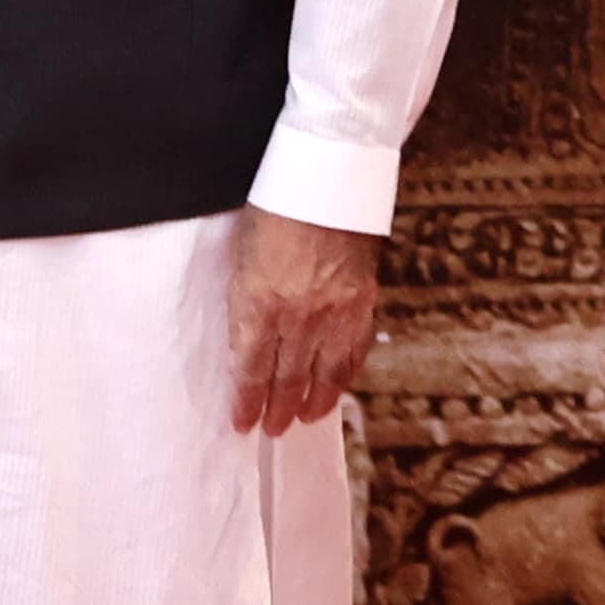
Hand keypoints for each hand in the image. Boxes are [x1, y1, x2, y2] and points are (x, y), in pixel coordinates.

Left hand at [227, 207, 379, 436]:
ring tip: (304, 419)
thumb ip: (246, 298)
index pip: (251, 369)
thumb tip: (248, 335)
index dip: (246, 401)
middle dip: (278, 409)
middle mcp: (299, 316)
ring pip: (324, 372)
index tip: (241, 422)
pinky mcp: (362, 300)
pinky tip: (338, 387)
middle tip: (273, 430)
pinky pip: (354, 349)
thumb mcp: (243, 254)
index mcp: (259, 303)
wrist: (328, 174)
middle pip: (287, 377)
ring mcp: (335, 311)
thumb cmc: (274, 204)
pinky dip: (345, 375)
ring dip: (313, 401)